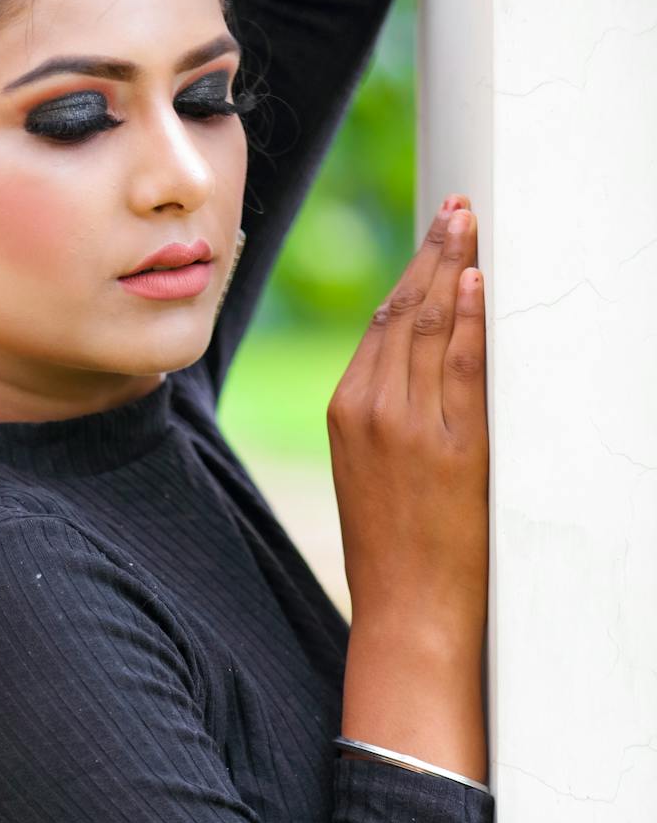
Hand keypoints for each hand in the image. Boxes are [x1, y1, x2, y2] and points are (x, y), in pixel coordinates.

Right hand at [326, 195, 488, 648]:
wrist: (408, 611)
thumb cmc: (393, 551)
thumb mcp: (369, 473)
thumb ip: (384, 419)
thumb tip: (415, 375)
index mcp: (345, 412)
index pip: (380, 324)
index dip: (410, 275)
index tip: (432, 238)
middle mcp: (369, 409)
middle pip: (404, 312)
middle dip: (432, 254)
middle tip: (457, 211)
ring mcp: (409, 425)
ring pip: (430, 327)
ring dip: (453, 270)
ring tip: (470, 228)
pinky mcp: (452, 446)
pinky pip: (462, 365)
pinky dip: (469, 319)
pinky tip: (477, 282)